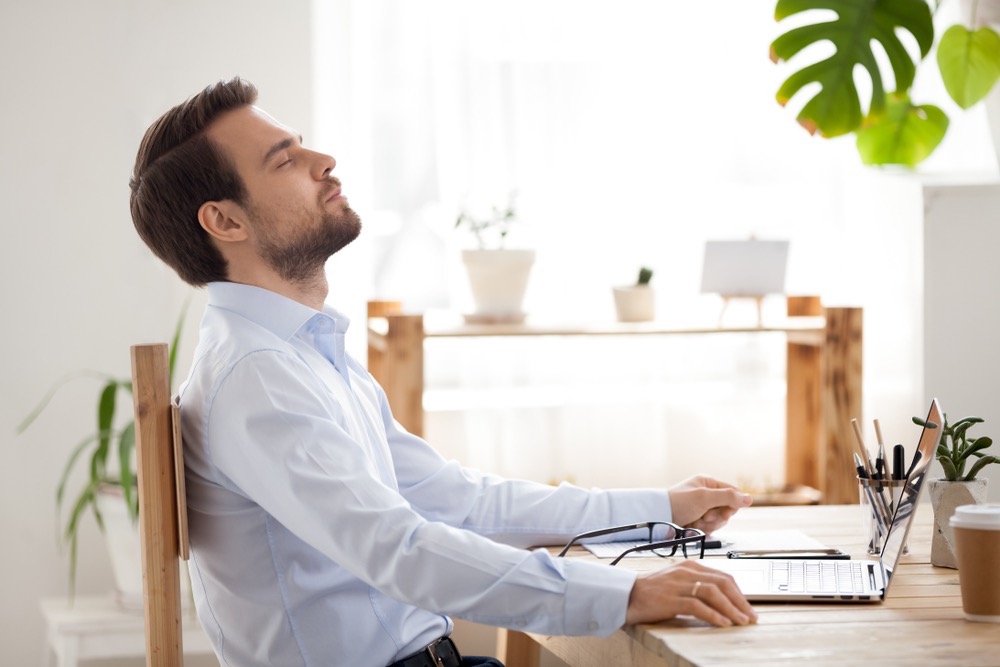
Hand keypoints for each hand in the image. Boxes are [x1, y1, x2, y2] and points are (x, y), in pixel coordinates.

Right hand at [625, 560, 757, 627]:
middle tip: (751, 616)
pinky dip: (714, 615)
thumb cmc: (651, 592)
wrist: (626, 595)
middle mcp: (686, 572)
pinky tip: (723, 623)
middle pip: (722, 583)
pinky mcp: (671, 599)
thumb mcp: (677, 583)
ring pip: (713, 593)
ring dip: (731, 609)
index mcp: (689, 566)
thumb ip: (695, 585)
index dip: (739, 593)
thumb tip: (721, 600)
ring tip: (741, 621)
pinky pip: (697, 606)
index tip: (747, 607)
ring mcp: (678, 584)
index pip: (723, 576)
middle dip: (741, 601)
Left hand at [667, 475, 751, 533]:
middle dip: (717, 517)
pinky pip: (708, 528)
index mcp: (708, 483)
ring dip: (708, 525)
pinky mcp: (696, 520)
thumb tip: (750, 498)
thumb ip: (728, 497)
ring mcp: (701, 508)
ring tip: (695, 522)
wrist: (658, 517)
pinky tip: (692, 528)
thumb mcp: (705, 497)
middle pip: (727, 510)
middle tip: (705, 518)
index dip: (732, 505)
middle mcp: (706, 495)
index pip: (733, 493)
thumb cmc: (678, 502)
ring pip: (718, 521)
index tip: (725, 513)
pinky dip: (701, 530)